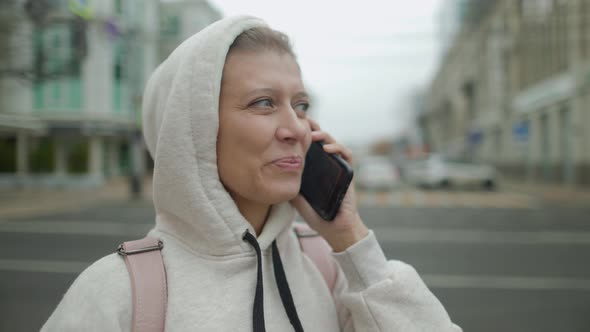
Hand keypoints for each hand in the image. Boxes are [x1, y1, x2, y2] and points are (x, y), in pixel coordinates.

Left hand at [291, 118, 368, 251]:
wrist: (334, 228)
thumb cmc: (317, 214)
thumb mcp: (297, 198)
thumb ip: (289, 185)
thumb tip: (273, 175)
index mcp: (314, 167)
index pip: (308, 145)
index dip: (302, 133)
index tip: (291, 125)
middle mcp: (327, 164)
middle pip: (321, 139)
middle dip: (312, 128)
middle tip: (302, 121)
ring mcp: (338, 167)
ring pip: (333, 142)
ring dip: (324, 135)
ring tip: (314, 135)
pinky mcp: (348, 172)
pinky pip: (346, 154)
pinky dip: (338, 148)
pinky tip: (327, 148)